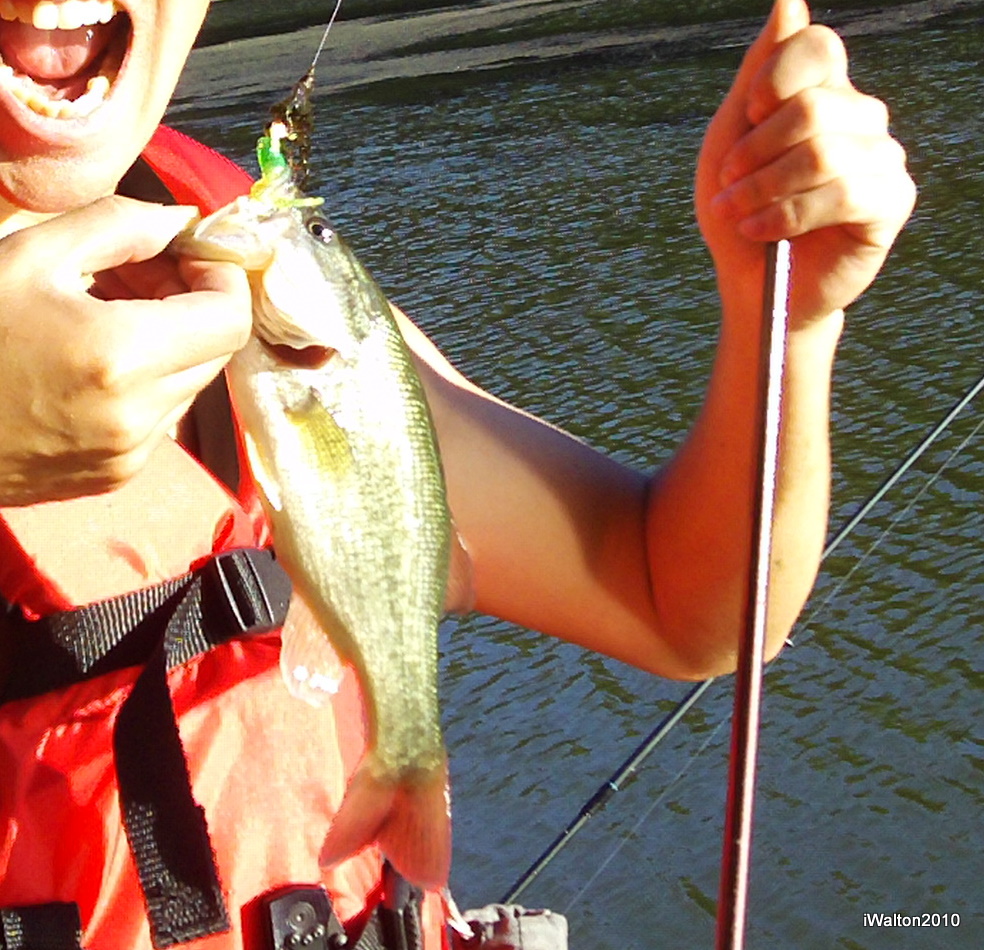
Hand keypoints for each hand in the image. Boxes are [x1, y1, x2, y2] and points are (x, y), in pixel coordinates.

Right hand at [0, 196, 250, 505]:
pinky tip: (95, 356)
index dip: (221, 278)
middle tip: (140, 271)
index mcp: (123, 356)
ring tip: (109, 309)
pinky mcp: (117, 475)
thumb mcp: (28, 254)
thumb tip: (180, 221)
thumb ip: (118, 226)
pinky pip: (161, 417)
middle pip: (216, 349)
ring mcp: (131, 454)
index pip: (230, 317)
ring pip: (190, 383)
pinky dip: (147, 381)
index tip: (188, 254)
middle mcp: (140, 414)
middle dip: (192, 302)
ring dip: (170, 342)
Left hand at [695, 0, 915, 324]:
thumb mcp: (730, 141)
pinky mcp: (892, 202)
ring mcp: (883, 158)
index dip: (772, 81)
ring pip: (822, 151)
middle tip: (727, 186)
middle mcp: (861, 118)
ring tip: (738, 214)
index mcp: (824, 93)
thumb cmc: (739, 213)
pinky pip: (842, 193)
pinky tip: (763, 232)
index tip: (747, 119)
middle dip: (754, 152)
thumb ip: (756, 76)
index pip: (816, 49)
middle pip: (812, 105)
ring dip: (763, 189)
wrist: (753, 288)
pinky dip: (788, 215)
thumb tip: (790, 2)